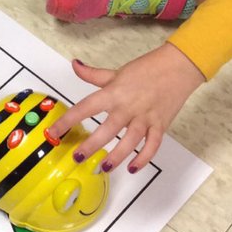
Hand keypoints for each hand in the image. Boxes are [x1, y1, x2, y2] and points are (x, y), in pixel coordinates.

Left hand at [48, 43, 204, 172]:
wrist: (177, 67)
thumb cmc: (147, 68)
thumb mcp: (116, 72)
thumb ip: (93, 74)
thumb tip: (74, 64)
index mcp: (113, 93)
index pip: (85, 108)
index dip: (67, 121)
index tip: (54, 132)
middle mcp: (128, 107)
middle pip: (107, 130)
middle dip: (91, 146)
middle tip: (78, 157)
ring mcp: (145, 118)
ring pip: (129, 142)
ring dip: (116, 157)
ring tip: (104, 167)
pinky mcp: (160, 125)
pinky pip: (152, 146)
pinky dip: (143, 158)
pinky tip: (133, 168)